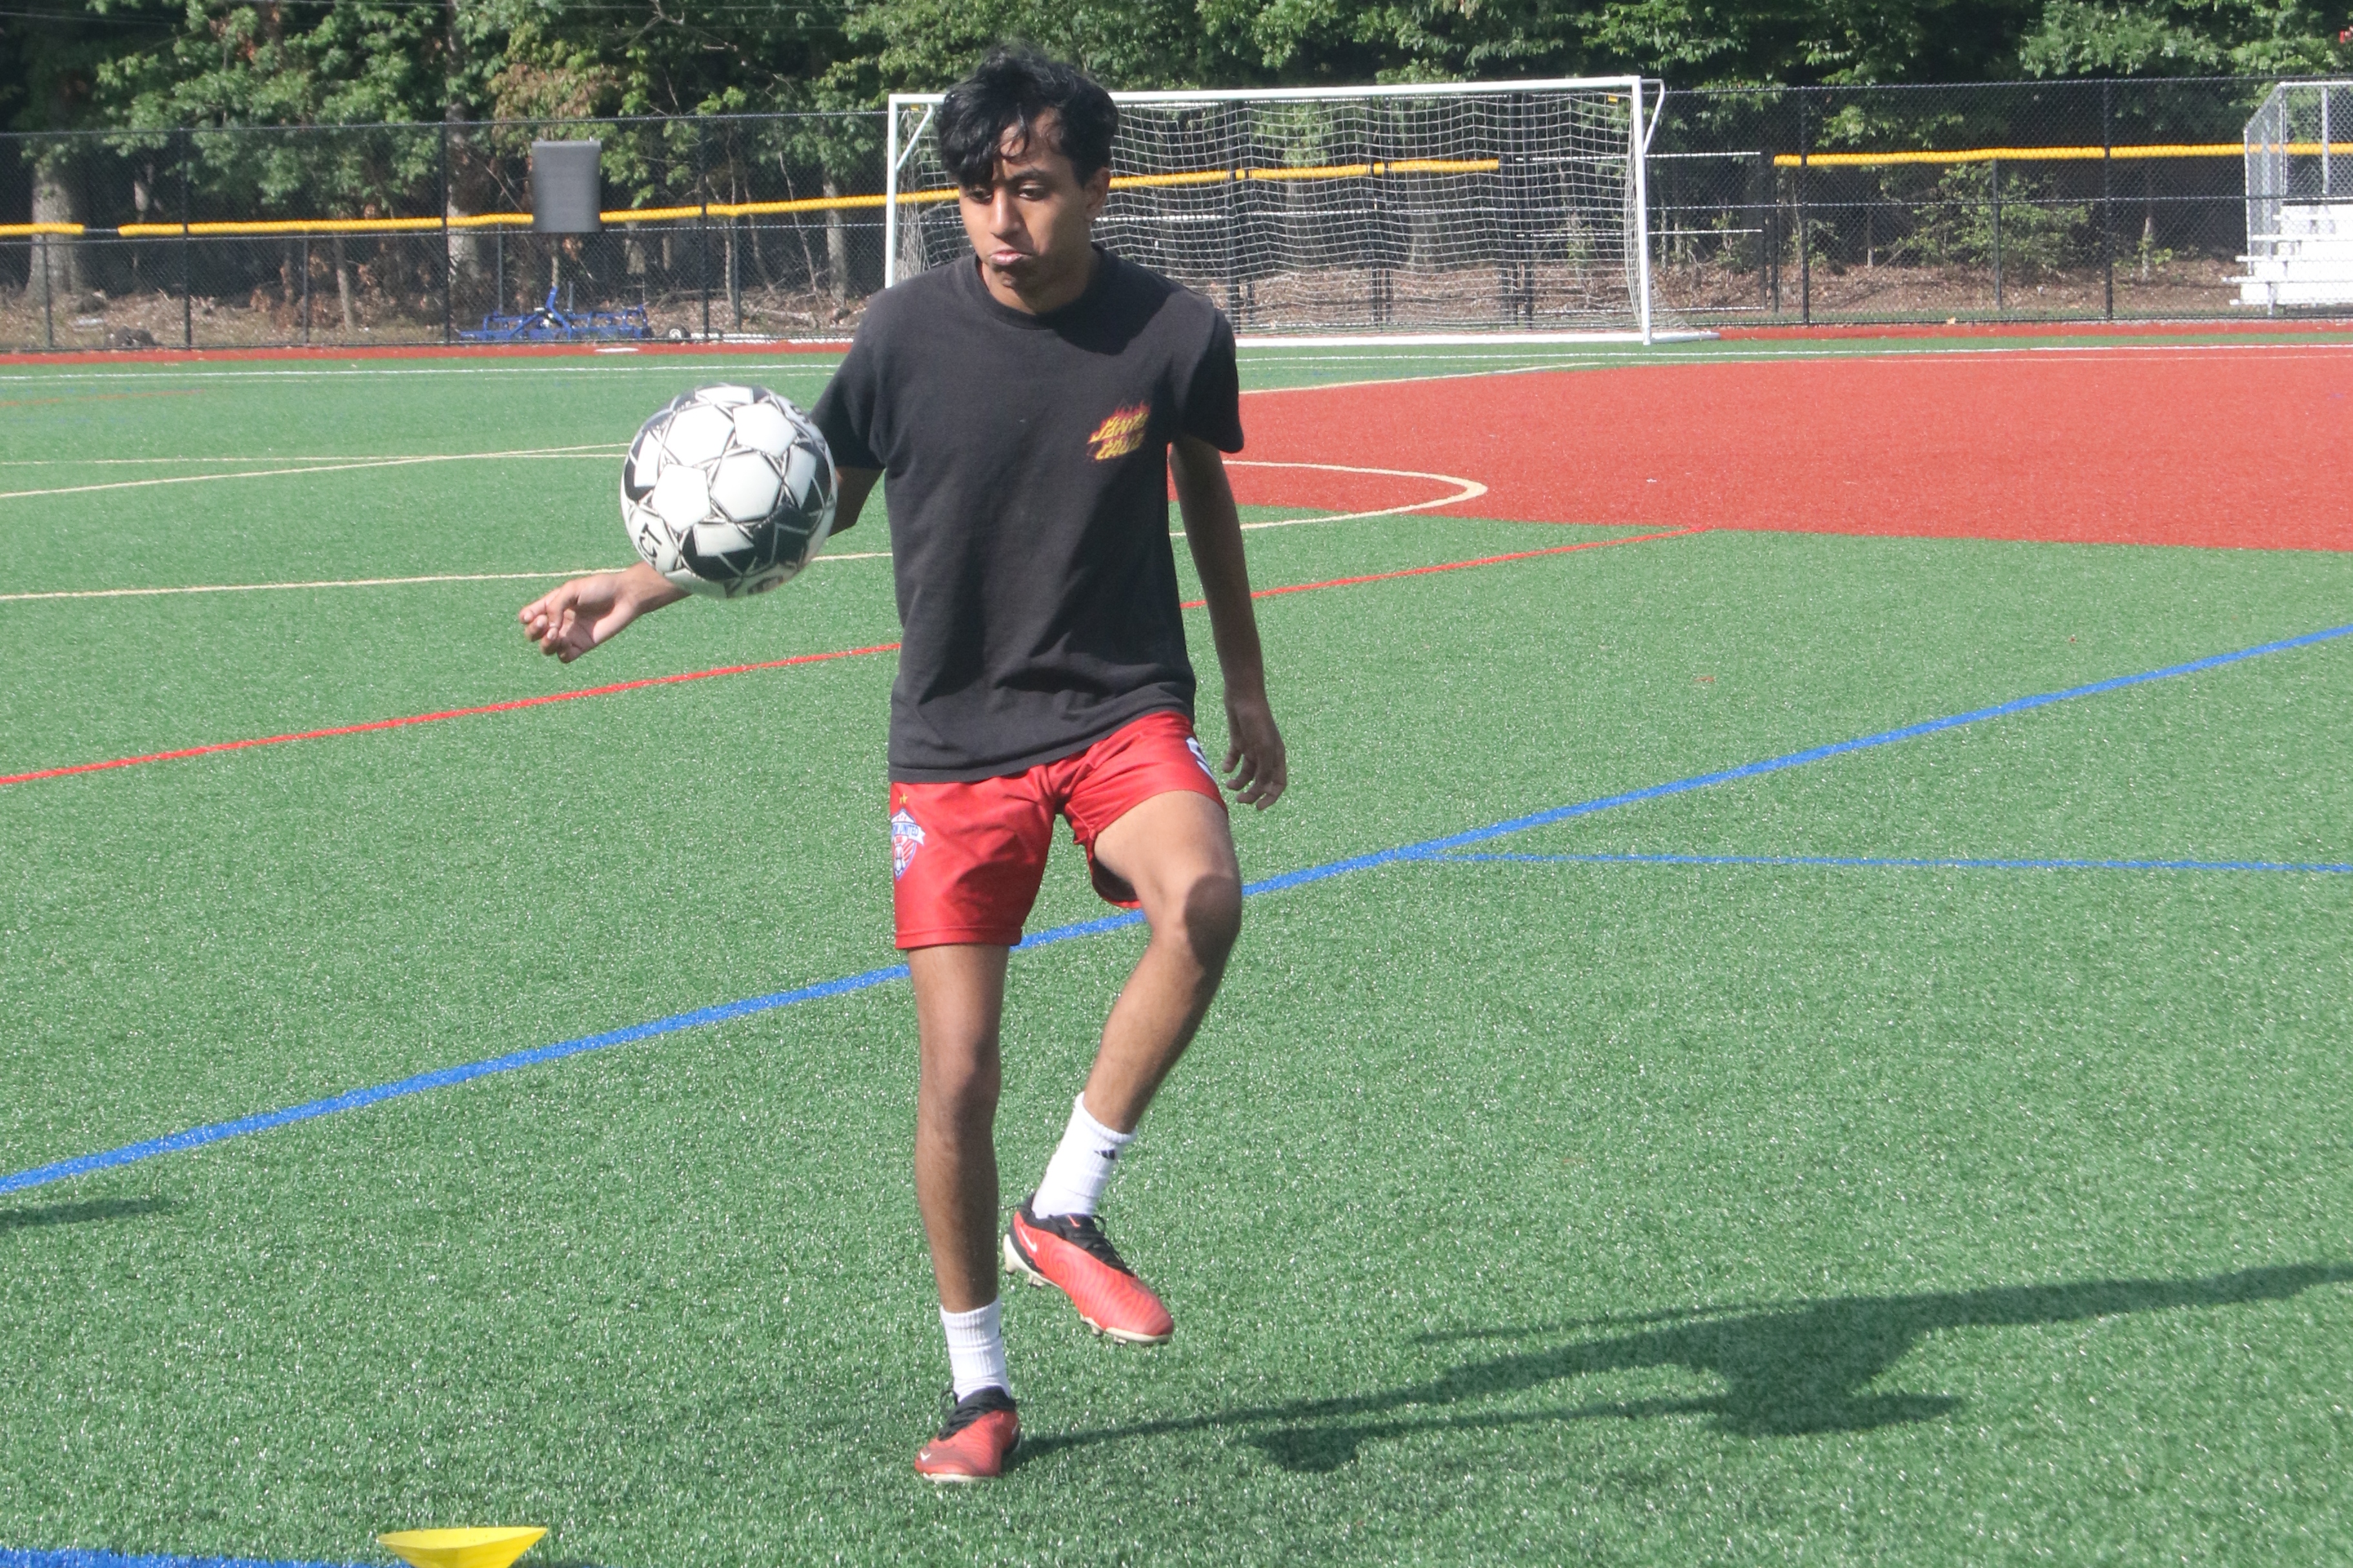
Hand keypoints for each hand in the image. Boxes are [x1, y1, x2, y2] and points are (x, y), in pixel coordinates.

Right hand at [518, 564, 681, 661]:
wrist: (624, 597)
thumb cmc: (599, 588)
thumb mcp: (571, 590)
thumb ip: (555, 606)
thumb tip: (548, 627)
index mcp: (553, 605)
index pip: (529, 615)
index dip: (526, 618)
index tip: (530, 616)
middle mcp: (559, 622)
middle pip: (533, 635)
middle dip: (533, 631)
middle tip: (543, 623)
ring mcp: (570, 635)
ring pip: (547, 648)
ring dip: (545, 643)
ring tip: (555, 634)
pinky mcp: (582, 646)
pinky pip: (564, 657)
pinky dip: (561, 652)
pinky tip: (567, 642)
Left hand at [1221, 690, 1286, 809]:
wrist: (1243, 695)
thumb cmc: (1257, 720)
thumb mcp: (1264, 746)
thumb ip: (1264, 768)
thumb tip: (1262, 788)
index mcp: (1277, 756)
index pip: (1279, 784)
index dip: (1271, 798)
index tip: (1258, 808)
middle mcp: (1266, 754)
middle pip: (1261, 782)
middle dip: (1252, 793)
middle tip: (1239, 799)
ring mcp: (1252, 748)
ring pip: (1247, 773)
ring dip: (1239, 782)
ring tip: (1229, 785)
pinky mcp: (1238, 741)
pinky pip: (1235, 760)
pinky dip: (1230, 766)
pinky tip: (1225, 767)